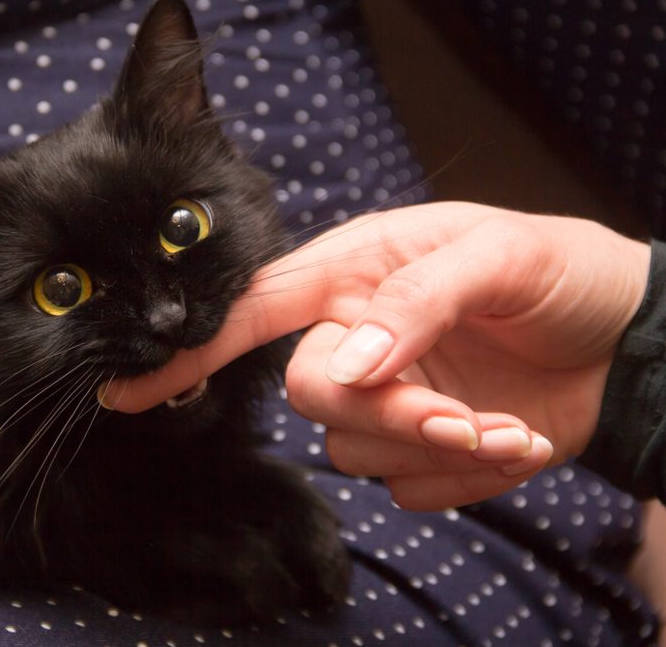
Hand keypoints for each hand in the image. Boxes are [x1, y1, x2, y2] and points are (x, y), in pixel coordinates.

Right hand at [99, 202, 651, 509]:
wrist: (623, 340)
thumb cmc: (557, 272)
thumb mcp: (496, 256)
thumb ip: (414, 300)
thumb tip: (352, 363)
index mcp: (353, 275)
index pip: (250, 311)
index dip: (190, 350)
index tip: (127, 390)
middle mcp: (354, 337)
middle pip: (311, 394)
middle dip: (388, 414)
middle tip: (462, 415)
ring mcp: (384, 400)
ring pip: (353, 449)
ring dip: (436, 447)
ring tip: (511, 426)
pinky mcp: (418, 453)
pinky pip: (410, 488)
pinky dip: (469, 477)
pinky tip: (516, 439)